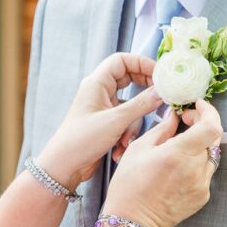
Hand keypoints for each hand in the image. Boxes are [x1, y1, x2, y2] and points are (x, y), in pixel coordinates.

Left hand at [37, 53, 165, 191]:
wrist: (64, 167)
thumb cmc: (82, 140)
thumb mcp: (116, 121)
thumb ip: (141, 104)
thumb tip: (162, 92)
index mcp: (97, 83)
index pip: (122, 60)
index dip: (142, 63)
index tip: (160, 74)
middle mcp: (100, 92)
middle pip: (129, 79)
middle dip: (145, 91)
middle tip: (161, 97)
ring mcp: (103, 108)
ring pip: (130, 104)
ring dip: (134, 123)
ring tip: (127, 139)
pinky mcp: (106, 123)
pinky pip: (125, 121)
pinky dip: (127, 133)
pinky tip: (121, 148)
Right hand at [106, 98, 222, 226]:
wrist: (133, 223)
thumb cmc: (129, 186)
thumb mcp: (138, 149)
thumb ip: (162, 129)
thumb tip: (174, 114)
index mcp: (178, 154)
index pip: (211, 125)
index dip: (208, 111)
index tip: (196, 105)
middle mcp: (195, 169)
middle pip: (213, 138)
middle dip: (202, 124)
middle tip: (185, 121)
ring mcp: (202, 185)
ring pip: (211, 154)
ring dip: (200, 144)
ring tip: (180, 145)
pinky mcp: (203, 196)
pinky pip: (206, 171)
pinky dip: (197, 163)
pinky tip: (179, 166)